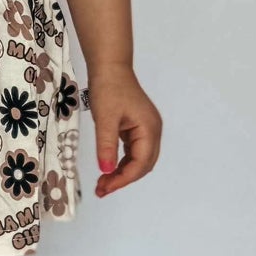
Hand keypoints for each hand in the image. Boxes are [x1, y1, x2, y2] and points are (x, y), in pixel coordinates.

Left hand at [88, 66, 161, 198]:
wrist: (109, 66)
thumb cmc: (108, 88)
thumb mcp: (105, 118)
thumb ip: (106, 146)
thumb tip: (107, 171)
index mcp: (149, 130)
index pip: (141, 163)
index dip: (123, 179)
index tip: (105, 187)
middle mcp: (152, 132)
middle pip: (143, 165)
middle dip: (124, 179)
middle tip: (102, 189)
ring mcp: (146, 129)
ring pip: (138, 159)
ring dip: (122, 172)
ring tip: (103, 183)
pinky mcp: (137, 127)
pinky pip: (133, 151)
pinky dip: (122, 161)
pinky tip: (109, 167)